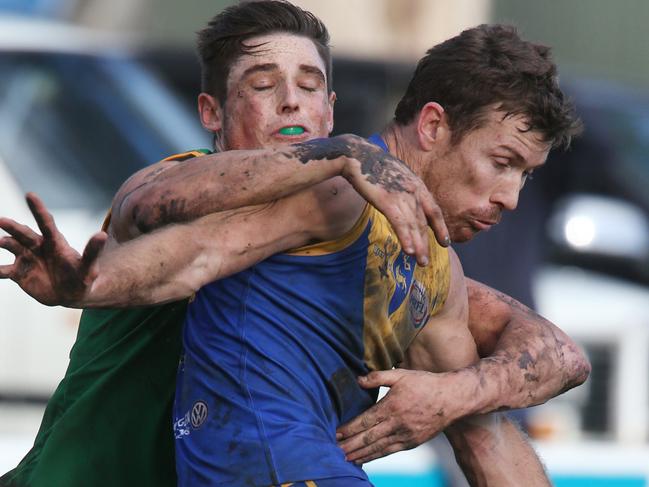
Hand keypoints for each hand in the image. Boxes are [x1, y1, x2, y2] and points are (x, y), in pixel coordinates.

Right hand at [0, 192, 106, 306]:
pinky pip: (3, 270)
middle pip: (24, 233)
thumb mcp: (88, 267)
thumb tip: (101, 235)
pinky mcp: (19, 273)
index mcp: (55, 242)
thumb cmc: (83, 277)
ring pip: (11, 247)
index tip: (30, 194)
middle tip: (1, 221)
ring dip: (3, 243)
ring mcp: (27, 258)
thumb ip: (92, 251)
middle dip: (12, 227)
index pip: (46, 222)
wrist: (72, 294)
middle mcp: (38, 247)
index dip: (38, 209)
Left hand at [336, 369, 458, 463]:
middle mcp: (398, 423)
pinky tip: (364, 459)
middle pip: (369, 438)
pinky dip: (375, 456)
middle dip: (350, 445)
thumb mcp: (401, 374)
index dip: (349, 428)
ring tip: (344, 458)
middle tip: (334, 450)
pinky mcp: (412, 442)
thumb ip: (378, 376)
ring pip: (378, 448)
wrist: (452, 399)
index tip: (336, 433)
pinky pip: (389, 451)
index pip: (366, 421)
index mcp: (393, 406)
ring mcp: (406, 435)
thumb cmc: (426, 384)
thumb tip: (358, 379)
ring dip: (360, 454)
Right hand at [339, 134, 449, 264]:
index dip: (440, 228)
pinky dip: (405, 237)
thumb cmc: (373, 165)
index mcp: (417, 185)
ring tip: (420, 262)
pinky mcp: (387, 200)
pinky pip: (399, 223)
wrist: (358, 155)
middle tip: (426, 262)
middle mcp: (413, 191)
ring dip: (418, 246)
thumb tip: (405, 203)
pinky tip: (408, 250)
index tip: (444, 242)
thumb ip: (404, 189)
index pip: (434, 210)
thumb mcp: (396, 175)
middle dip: (426, 243)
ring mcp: (401, 196)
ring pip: (414, 226)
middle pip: (424, 222)